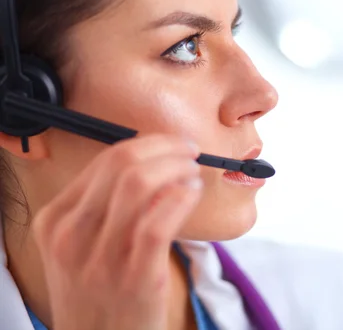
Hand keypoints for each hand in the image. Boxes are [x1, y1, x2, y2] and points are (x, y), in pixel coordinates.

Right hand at [32, 134, 202, 329]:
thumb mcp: (81, 246)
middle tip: (189, 152)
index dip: (149, 144)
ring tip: (193, 174)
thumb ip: (104, 205)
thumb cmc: (97, 291)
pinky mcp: (135, 279)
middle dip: (167, 148)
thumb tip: (152, 161)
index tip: (173, 144)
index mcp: (56, 220)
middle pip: (123, 164)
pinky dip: (182, 198)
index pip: (106, 159)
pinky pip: (159, 222)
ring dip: (177, 169)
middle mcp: (71, 235)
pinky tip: (193, 195)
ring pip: (140, 184)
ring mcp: (101, 259)